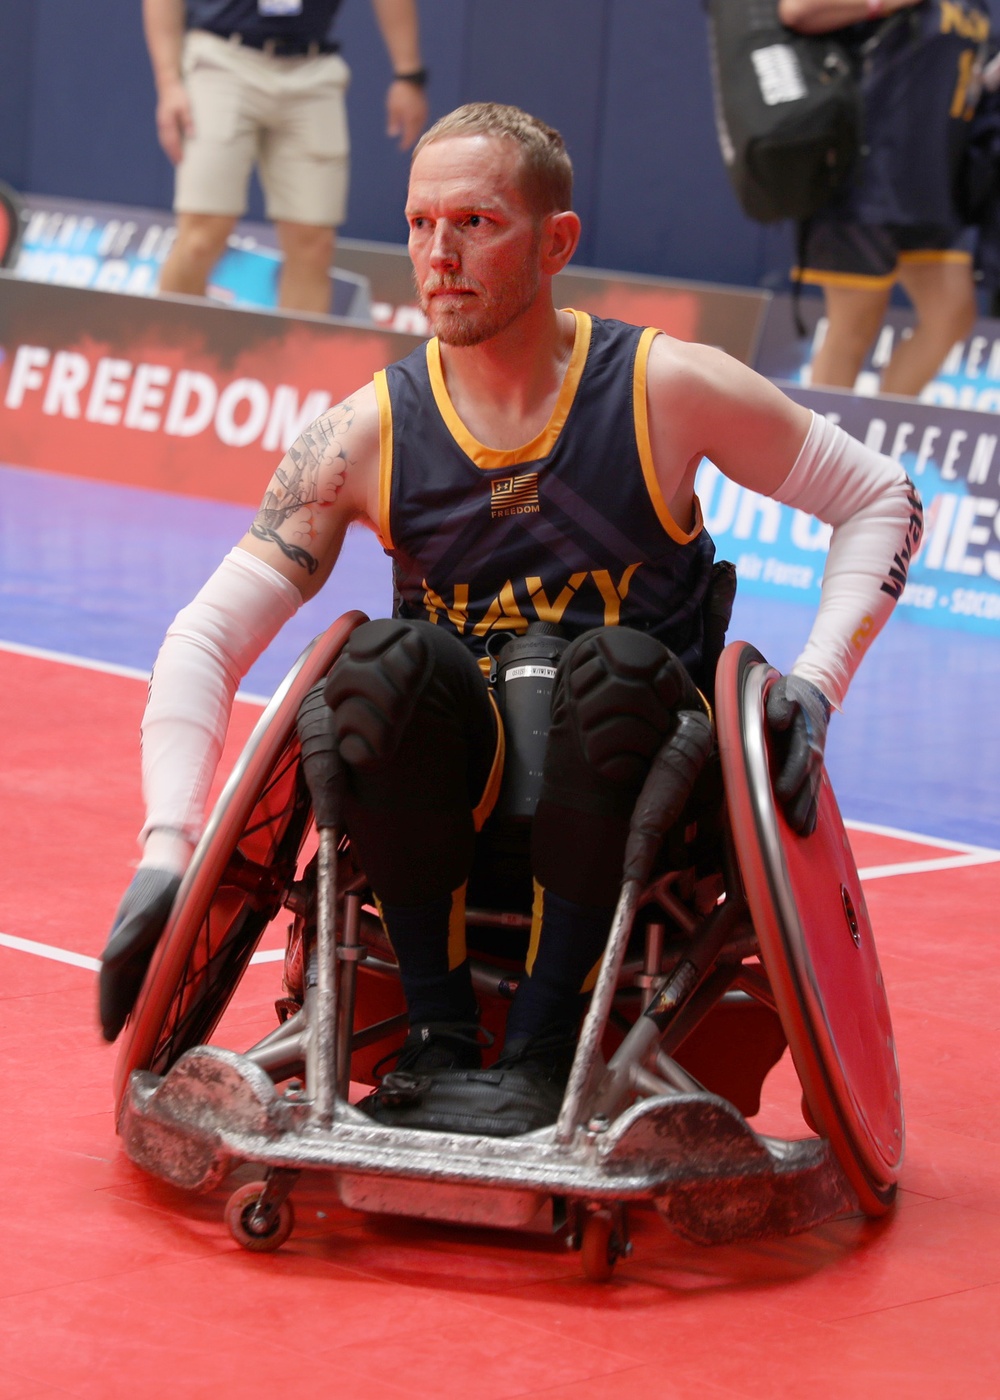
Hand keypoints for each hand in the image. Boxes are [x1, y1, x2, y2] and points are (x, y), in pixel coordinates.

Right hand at [98, 867, 180, 1041]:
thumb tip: (108, 962)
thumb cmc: (159, 889)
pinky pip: (144, 972)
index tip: (105, 1034)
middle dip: (112, 1011)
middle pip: (117, 986)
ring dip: (125, 1003)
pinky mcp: (155, 943)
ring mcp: (140, 946)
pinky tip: (145, 1001)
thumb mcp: (146, 911)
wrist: (170, 867)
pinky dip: (140, 990)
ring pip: (130, 981)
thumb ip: (129, 936)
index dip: (108, 1008)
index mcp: (121, 944)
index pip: (111, 983)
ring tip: (120, 1029)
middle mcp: (128, 948)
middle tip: (107, 1039)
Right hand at [155, 81, 193, 164]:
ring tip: (176, 159)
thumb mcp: (186, 107)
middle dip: (172, 154)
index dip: (176, 152)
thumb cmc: (178, 96)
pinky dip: (168, 144)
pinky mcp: (163, 121)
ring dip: (169, 150)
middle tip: (178, 164)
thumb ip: (188, 121)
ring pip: (164, 140)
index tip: (181, 160)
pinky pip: (164, 136)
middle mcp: (162, 123)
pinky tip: (173, 148)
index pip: (171, 141)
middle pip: (166, 143)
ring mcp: (161, 122)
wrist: (168, 85)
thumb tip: (191, 135)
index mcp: (167, 121)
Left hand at [386, 80, 427, 149]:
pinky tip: (414, 126)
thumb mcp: (392, 108)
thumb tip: (392, 135)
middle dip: (410, 139)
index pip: (409, 136)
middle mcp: (420, 117)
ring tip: (409, 137)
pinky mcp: (426, 108)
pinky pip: (422, 121)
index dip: (405, 143)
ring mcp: (424, 112)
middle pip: (416, 133)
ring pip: (420, 127)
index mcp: (411, 119)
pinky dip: (418, 125)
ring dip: (415, 133)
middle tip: (405, 144)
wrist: (410, 78)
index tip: (401, 148)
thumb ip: (393, 122)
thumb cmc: (398, 93)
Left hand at [765, 675, 830, 836]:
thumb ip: (780, 706)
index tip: (784, 793)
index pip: (800, 758)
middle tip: (794, 824)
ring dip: (808, 811)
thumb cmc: (791, 694)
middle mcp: (813, 752)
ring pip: (812, 790)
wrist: (814, 693)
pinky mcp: (812, 768)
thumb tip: (778, 723)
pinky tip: (808, 828)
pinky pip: (814, 791)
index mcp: (805, 735)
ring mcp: (815, 762)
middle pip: (808, 781)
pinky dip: (812, 810)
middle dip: (802, 803)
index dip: (792, 775)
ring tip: (802, 831)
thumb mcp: (783, 692)